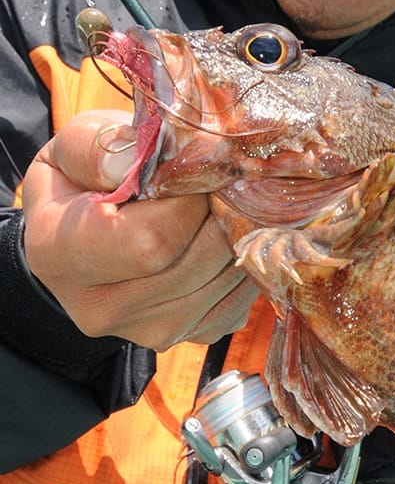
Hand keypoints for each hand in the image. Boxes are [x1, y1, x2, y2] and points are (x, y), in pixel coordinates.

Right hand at [22, 111, 258, 348]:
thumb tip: (150, 162)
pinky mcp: (186, 337)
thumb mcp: (74, 147)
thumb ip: (101, 149)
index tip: (197, 165)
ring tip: (226, 203)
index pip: (152, 240)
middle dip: (223, 212)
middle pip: (197, 262)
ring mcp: (145, 331)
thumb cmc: (80, 181)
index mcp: (60, 255)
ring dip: (240, 235)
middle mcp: (100, 308)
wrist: (80, 235)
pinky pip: (240, 300)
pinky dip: (244, 262)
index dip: (190, 198)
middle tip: (222, 179)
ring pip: (227, 281)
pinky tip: (227, 234)